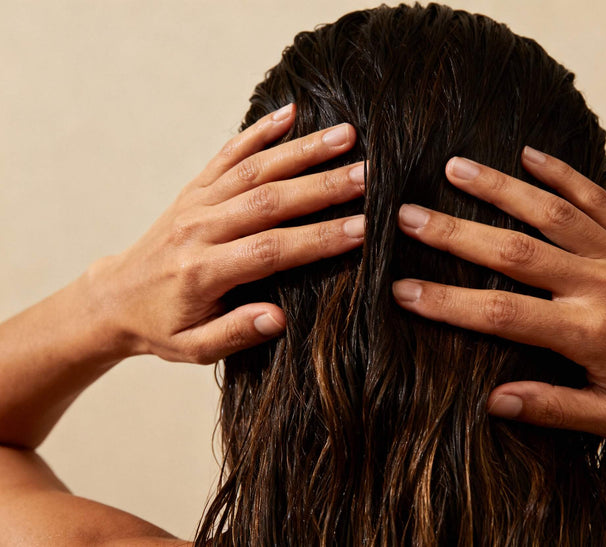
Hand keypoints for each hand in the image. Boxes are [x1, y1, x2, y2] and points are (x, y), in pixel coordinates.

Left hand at [91, 104, 364, 363]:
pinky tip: (291, 112)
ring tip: (347, 135)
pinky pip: (228, 153)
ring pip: (254, 169)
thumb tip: (279, 318)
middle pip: (268, 201)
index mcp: (202, 272)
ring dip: (303, 150)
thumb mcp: (193, 348)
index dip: (318, 239)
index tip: (362, 229)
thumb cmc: (161, 327)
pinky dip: (260, 130)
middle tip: (368, 175)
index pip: (269, 250)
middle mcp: (199, 229)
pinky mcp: (195, 188)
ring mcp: (196, 203)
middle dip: (323, 187)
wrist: (113, 298)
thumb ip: (235, 333)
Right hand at [391, 148, 605, 438]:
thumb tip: (491, 400)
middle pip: (513, 252)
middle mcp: (599, 284)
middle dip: (454, 231)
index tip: (402, 290)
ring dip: (498, 187)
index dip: (446, 301)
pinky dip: (560, 172)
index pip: (500, 314)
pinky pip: (594, 196)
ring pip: (548, 212)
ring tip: (453, 167)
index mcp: (588, 333)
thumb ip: (551, 407)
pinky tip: (527, 154)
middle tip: (407, 215)